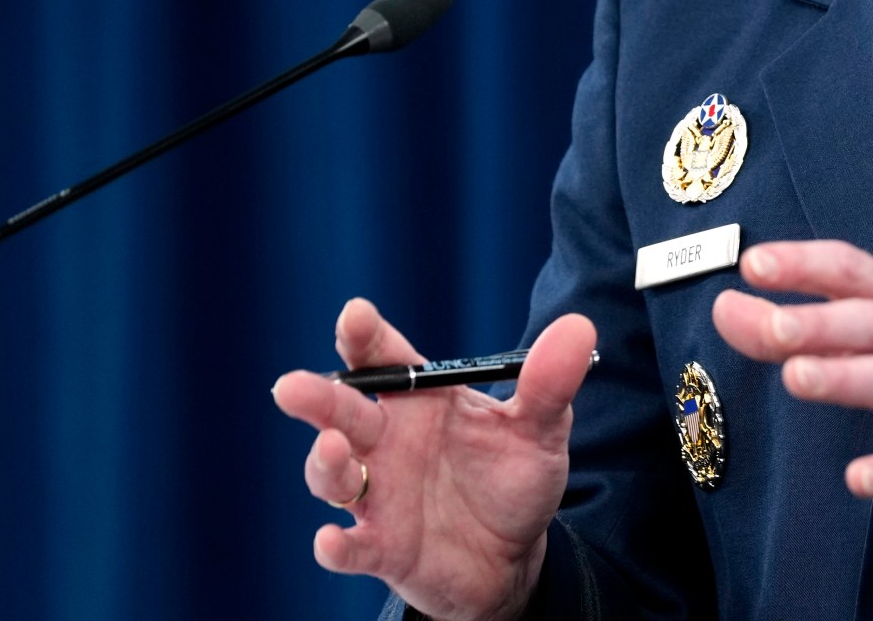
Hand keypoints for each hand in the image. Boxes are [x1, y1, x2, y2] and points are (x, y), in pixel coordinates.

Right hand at [271, 300, 595, 620]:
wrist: (513, 557)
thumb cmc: (513, 480)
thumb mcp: (541, 430)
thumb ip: (550, 383)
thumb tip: (578, 328)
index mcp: (423, 402)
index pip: (386, 359)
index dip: (365, 337)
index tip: (355, 315)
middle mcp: (388, 442)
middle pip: (342, 413)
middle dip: (317, 398)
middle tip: (293, 386)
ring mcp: (379, 495)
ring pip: (333, 475)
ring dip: (325, 464)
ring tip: (334, 450)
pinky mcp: (380, 548)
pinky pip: (350, 546)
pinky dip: (336, 545)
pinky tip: (331, 541)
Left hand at [712, 241, 872, 497]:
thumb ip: (813, 319)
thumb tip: (731, 310)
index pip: (849, 270)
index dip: (803, 264)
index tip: (754, 264)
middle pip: (864, 323)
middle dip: (818, 322)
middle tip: (772, 324)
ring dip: (842, 377)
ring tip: (798, 378)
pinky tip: (860, 478)